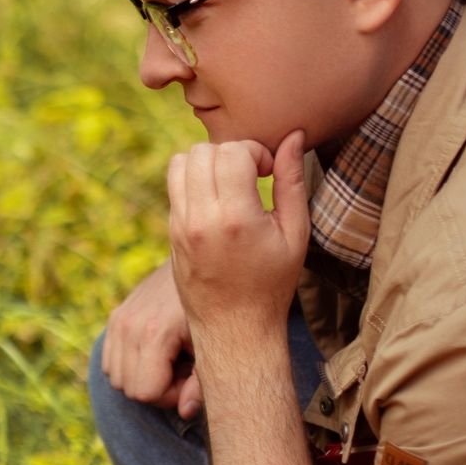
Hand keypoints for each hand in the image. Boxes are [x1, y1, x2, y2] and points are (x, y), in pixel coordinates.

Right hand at [103, 260, 201, 417]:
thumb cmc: (219, 309)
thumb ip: (202, 385)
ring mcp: (119, 319)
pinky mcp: (116, 316)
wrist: (205, 260)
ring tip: (171, 359)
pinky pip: (110, 361)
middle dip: (157, 388)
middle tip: (183, 369)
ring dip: (142, 377)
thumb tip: (184, 412)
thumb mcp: (215, 347)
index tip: (190, 377)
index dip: (170, 395)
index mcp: (155, 333)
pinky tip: (156, 351)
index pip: (145, 392)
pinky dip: (130, 365)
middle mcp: (129, 325)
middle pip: (129, 388)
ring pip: (116, 377)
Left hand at [166, 131, 308, 349]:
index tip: (268, 172)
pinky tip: (216, 200)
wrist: (234, 328)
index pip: (232, 152)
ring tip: (230, 183)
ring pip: (181, 161)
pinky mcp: (170, 232)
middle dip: (231, 153)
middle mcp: (201, 219)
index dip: (255, 152)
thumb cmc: (273, 283)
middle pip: (204, 151)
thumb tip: (294, 136)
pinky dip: (193, 179)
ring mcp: (180, 225)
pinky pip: (173, 184)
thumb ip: (292, 181)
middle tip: (250, 175)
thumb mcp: (295, 234)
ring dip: (207, 162)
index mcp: (236, 219)